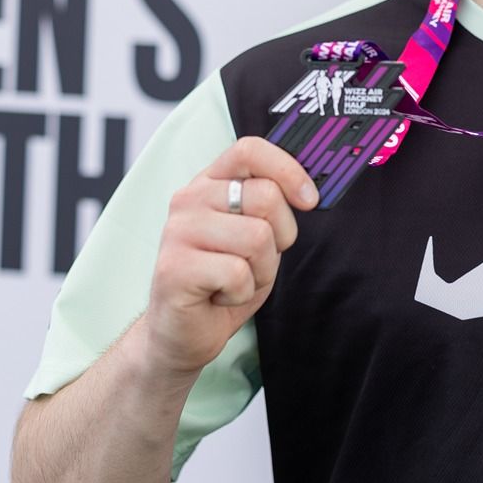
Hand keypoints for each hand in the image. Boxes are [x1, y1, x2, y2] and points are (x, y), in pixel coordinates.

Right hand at [138, 136, 320, 376]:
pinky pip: (238, 273)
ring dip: (260, 270)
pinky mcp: (174, 268)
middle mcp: (189, 199)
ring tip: (234, 280)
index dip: (288, 170)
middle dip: (280, 237)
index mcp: (209, 183)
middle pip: (266, 196)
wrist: (183, 332)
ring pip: (257, 238)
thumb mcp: (256, 234)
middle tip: (255, 260)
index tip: (309, 200)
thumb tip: (309, 189)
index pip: (250, 150)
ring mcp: (177, 232)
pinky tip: (219, 296)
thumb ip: (271, 205)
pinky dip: (241, 293)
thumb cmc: (224, 281)